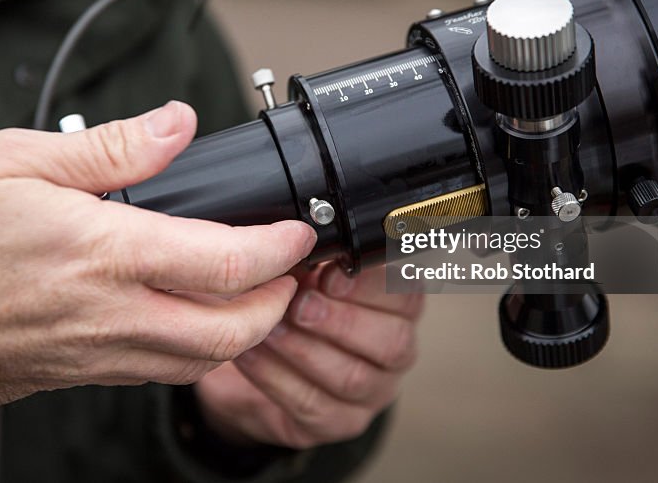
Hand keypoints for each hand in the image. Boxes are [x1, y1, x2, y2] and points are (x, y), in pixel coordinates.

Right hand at [0, 101, 315, 432]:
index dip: (279, 249)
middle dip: (279, 303)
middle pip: (232, 331)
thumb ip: (108, 147)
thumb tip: (176, 124)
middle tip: (288, 268)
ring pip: (200, 362)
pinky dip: (194, 350)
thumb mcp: (12, 160)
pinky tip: (188, 317)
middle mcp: (108, 315)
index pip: (226, 263)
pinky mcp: (74, 375)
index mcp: (102, 253)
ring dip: (243, 332)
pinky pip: (155, 373)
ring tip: (253, 293)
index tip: (298, 231)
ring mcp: (93, 355)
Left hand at [195, 263, 422, 449]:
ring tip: (269, 327)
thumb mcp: (302, 270)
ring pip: (353, 377)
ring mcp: (370, 391)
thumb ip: (314, 258)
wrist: (255, 356)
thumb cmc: (285, 303)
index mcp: (396, 304)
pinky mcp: (337, 422)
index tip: (330, 272)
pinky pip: (313, 404)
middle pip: (392, 341)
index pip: (406, 294)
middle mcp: (393, 349)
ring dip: (304, 348)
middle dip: (341, 320)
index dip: (371, 285)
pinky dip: (276, 376)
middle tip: (299, 303)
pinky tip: (251, 353)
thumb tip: (300, 236)